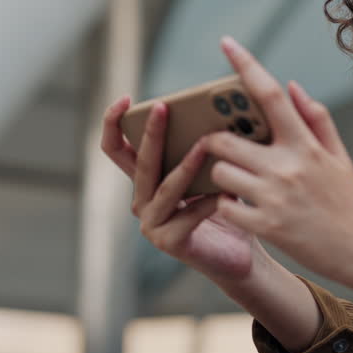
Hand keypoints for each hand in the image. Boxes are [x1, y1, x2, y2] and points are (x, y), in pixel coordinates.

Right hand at [99, 97, 257, 282]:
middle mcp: (142, 201)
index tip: (125, 98)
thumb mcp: (210, 171)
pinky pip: (190, 214)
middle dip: (151, 133)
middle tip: (163, 108)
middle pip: (140, 163)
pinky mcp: (169, 242)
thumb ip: (204, 146)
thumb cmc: (224, 207)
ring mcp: (152, 224)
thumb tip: (216, 111)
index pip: (116, 149)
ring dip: (186, 165)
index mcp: (145, 180)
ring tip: (205, 145)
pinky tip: (226, 189)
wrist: (239, 254)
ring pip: (166, 187)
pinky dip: (209, 200)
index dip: (113, 123)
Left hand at [204, 37, 352, 292]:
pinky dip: (226, 206)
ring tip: (235, 183)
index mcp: (305, 143)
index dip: (244, 64)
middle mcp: (287, 166)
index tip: (226, 42)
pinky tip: (239, 207)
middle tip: (223, 148)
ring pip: (219, 173)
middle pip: (224, 139)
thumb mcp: (339, 155)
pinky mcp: (266, 226)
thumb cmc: (350, 200)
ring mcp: (274, 197)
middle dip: (217, 142)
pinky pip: (225, 207)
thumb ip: (315, 118)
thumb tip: (291, 85)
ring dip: (220, 176)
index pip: (270, 93)